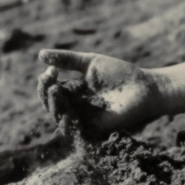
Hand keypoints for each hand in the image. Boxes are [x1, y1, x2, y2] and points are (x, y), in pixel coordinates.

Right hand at [35, 48, 167, 139]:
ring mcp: (84, 120)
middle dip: (45, 94)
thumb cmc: (120, 74)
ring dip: (53, 106)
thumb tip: (39, 55)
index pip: (51, 92)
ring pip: (59, 118)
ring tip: (54, 91)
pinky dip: (67, 120)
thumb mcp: (90, 63)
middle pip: (51, 106)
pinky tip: (65, 109)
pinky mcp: (94, 130)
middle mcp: (76, 108)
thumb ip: (67, 60)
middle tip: (48, 80)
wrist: (144, 87)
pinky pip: (75, 129)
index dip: (46, 83)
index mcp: (73, 93)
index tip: (50, 71)